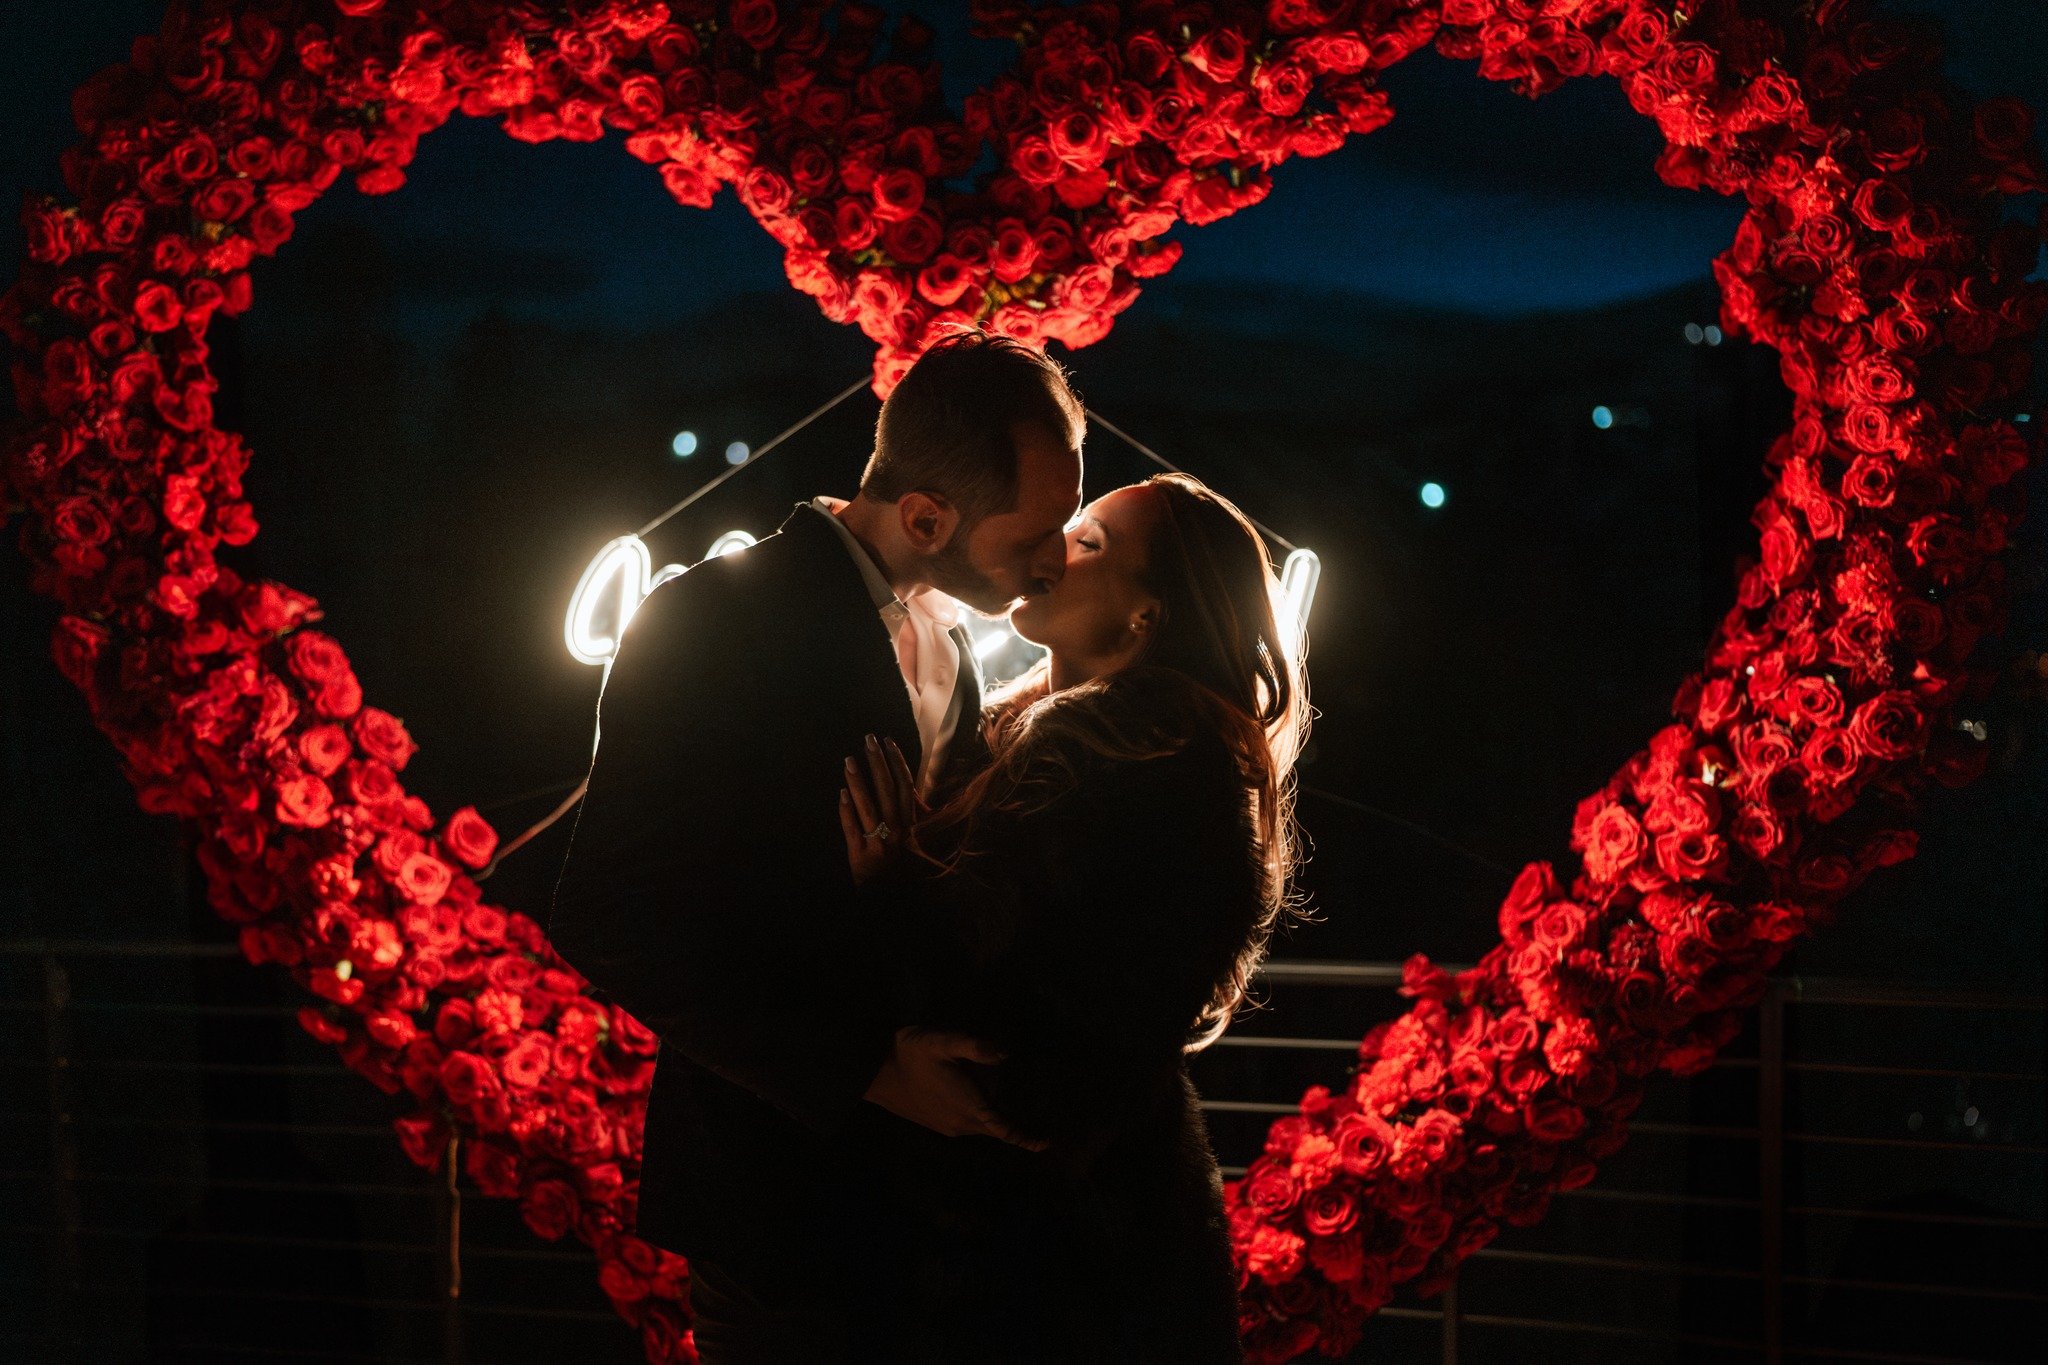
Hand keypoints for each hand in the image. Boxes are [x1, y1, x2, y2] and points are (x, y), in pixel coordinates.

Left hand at [838, 733, 919, 884]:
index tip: (887, 741)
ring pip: (869, 806)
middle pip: (888, 790)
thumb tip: (906, 782)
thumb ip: (907, 810)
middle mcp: (898, 831)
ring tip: (849, 760)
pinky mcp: (862, 855)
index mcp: (910, 823)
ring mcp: (880, 843)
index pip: (905, 786)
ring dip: (859, 782)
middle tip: (868, 739)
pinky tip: (841, 793)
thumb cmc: (896, 860)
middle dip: (878, 763)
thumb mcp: (907, 834)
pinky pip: (853, 829)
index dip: (897, 762)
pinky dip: (847, 811)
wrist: (885, 893)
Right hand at [863, 1025, 1047, 1150]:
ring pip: (982, 1124)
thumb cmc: (910, 1052)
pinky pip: (968, 1123)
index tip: (1048, 1142)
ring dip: (994, 1113)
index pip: (1005, 1129)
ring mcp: (948, 1126)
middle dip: (1013, 1118)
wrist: (873, 1069)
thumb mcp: (943, 1041)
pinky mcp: (937, 1124)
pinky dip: (980, 1113)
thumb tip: (1005, 1054)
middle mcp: (961, 1123)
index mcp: (967, 1107)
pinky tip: (974, 1092)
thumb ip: (975, 1046)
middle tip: (1034, 1103)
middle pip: (996, 1126)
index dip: (1027, 1138)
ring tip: (1001, 1092)